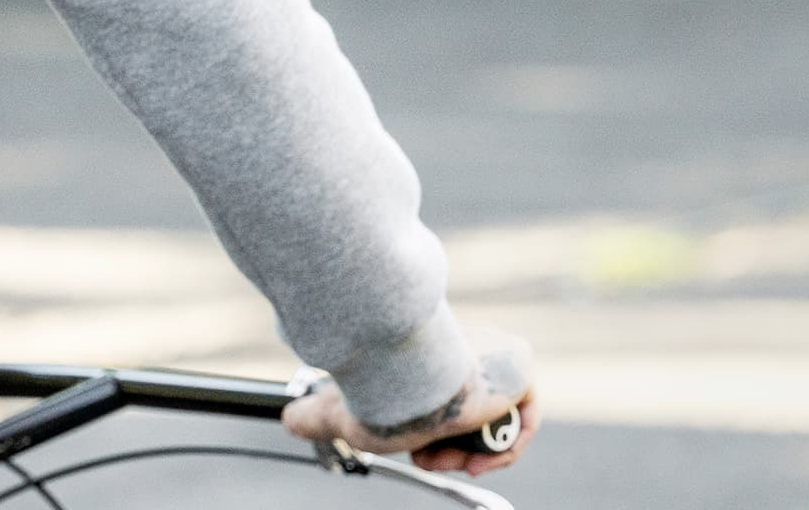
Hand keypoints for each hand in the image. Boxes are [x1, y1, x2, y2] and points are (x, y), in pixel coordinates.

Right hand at [282, 325, 537, 477]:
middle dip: (446, 448)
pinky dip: (503, 450)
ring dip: (470, 453)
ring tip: (446, 461)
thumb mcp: (342, 411)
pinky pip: (522, 421)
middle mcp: (463, 347)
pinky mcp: (519, 368)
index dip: (428, 434)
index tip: (414, 451)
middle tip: (426, 460)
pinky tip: (478, 461)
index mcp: (426, 351)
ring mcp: (494, 356)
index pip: (441, 398)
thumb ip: (316, 415)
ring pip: (494, 420)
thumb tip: (286, 419)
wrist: (403, 377)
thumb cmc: (370, 388)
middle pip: (469, 413)